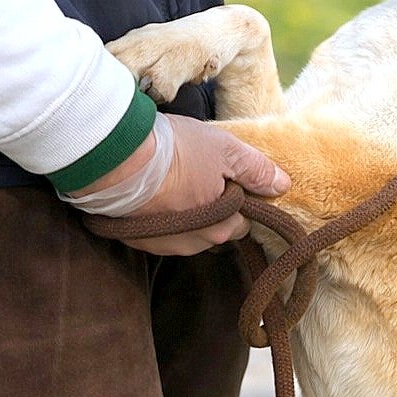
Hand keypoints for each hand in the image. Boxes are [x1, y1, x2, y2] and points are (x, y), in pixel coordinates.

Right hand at [71, 115, 289, 254]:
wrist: (113, 159)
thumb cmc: (175, 153)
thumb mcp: (225, 151)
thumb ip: (256, 170)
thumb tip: (283, 185)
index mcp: (220, 229)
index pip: (241, 223)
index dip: (237, 200)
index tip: (225, 179)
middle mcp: (193, 246)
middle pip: (213, 229)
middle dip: (210, 208)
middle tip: (196, 174)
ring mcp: (161, 246)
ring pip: (184, 232)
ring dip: (182, 212)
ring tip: (170, 180)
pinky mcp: (133, 240)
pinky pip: (156, 230)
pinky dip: (156, 215)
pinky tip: (150, 192)